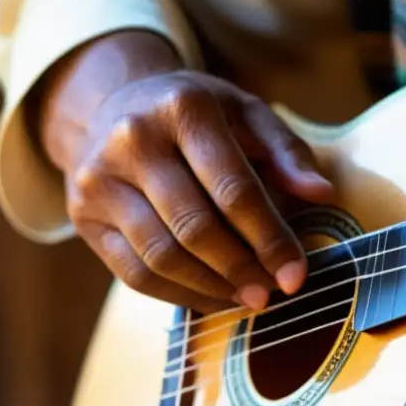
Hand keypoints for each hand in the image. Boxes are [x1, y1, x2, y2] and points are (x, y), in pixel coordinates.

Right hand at [43, 35, 333, 313]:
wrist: (113, 106)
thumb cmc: (198, 118)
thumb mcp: (248, 115)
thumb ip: (287, 153)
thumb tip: (322, 194)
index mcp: (183, 107)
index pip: (233, 188)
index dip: (269, 238)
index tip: (296, 275)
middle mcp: (133, 139)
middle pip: (195, 227)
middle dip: (241, 270)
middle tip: (272, 294)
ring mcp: (99, 179)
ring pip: (161, 256)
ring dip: (212, 289)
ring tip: (248, 299)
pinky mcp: (83, 216)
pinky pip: (135, 273)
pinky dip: (180, 295)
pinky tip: (214, 298)